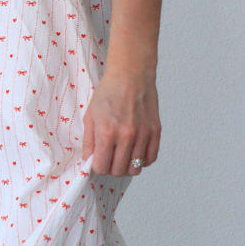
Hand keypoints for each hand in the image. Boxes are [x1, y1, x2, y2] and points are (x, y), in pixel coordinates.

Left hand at [81, 61, 159, 176]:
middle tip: (109, 157)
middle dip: (111, 167)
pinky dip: (142, 160)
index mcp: (107, 132)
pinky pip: (151, 159)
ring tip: (122, 155)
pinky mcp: (156, 132)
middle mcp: (126, 136)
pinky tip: (135, 151)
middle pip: (119, 171)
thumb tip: (89, 161)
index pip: (102, 167)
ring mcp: (143, 135)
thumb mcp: (90, 115)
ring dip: (127, 165)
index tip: (98, 160)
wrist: (131, 74)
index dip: (97, 166)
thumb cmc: (109, 91)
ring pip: (135, 168)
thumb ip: (89, 141)